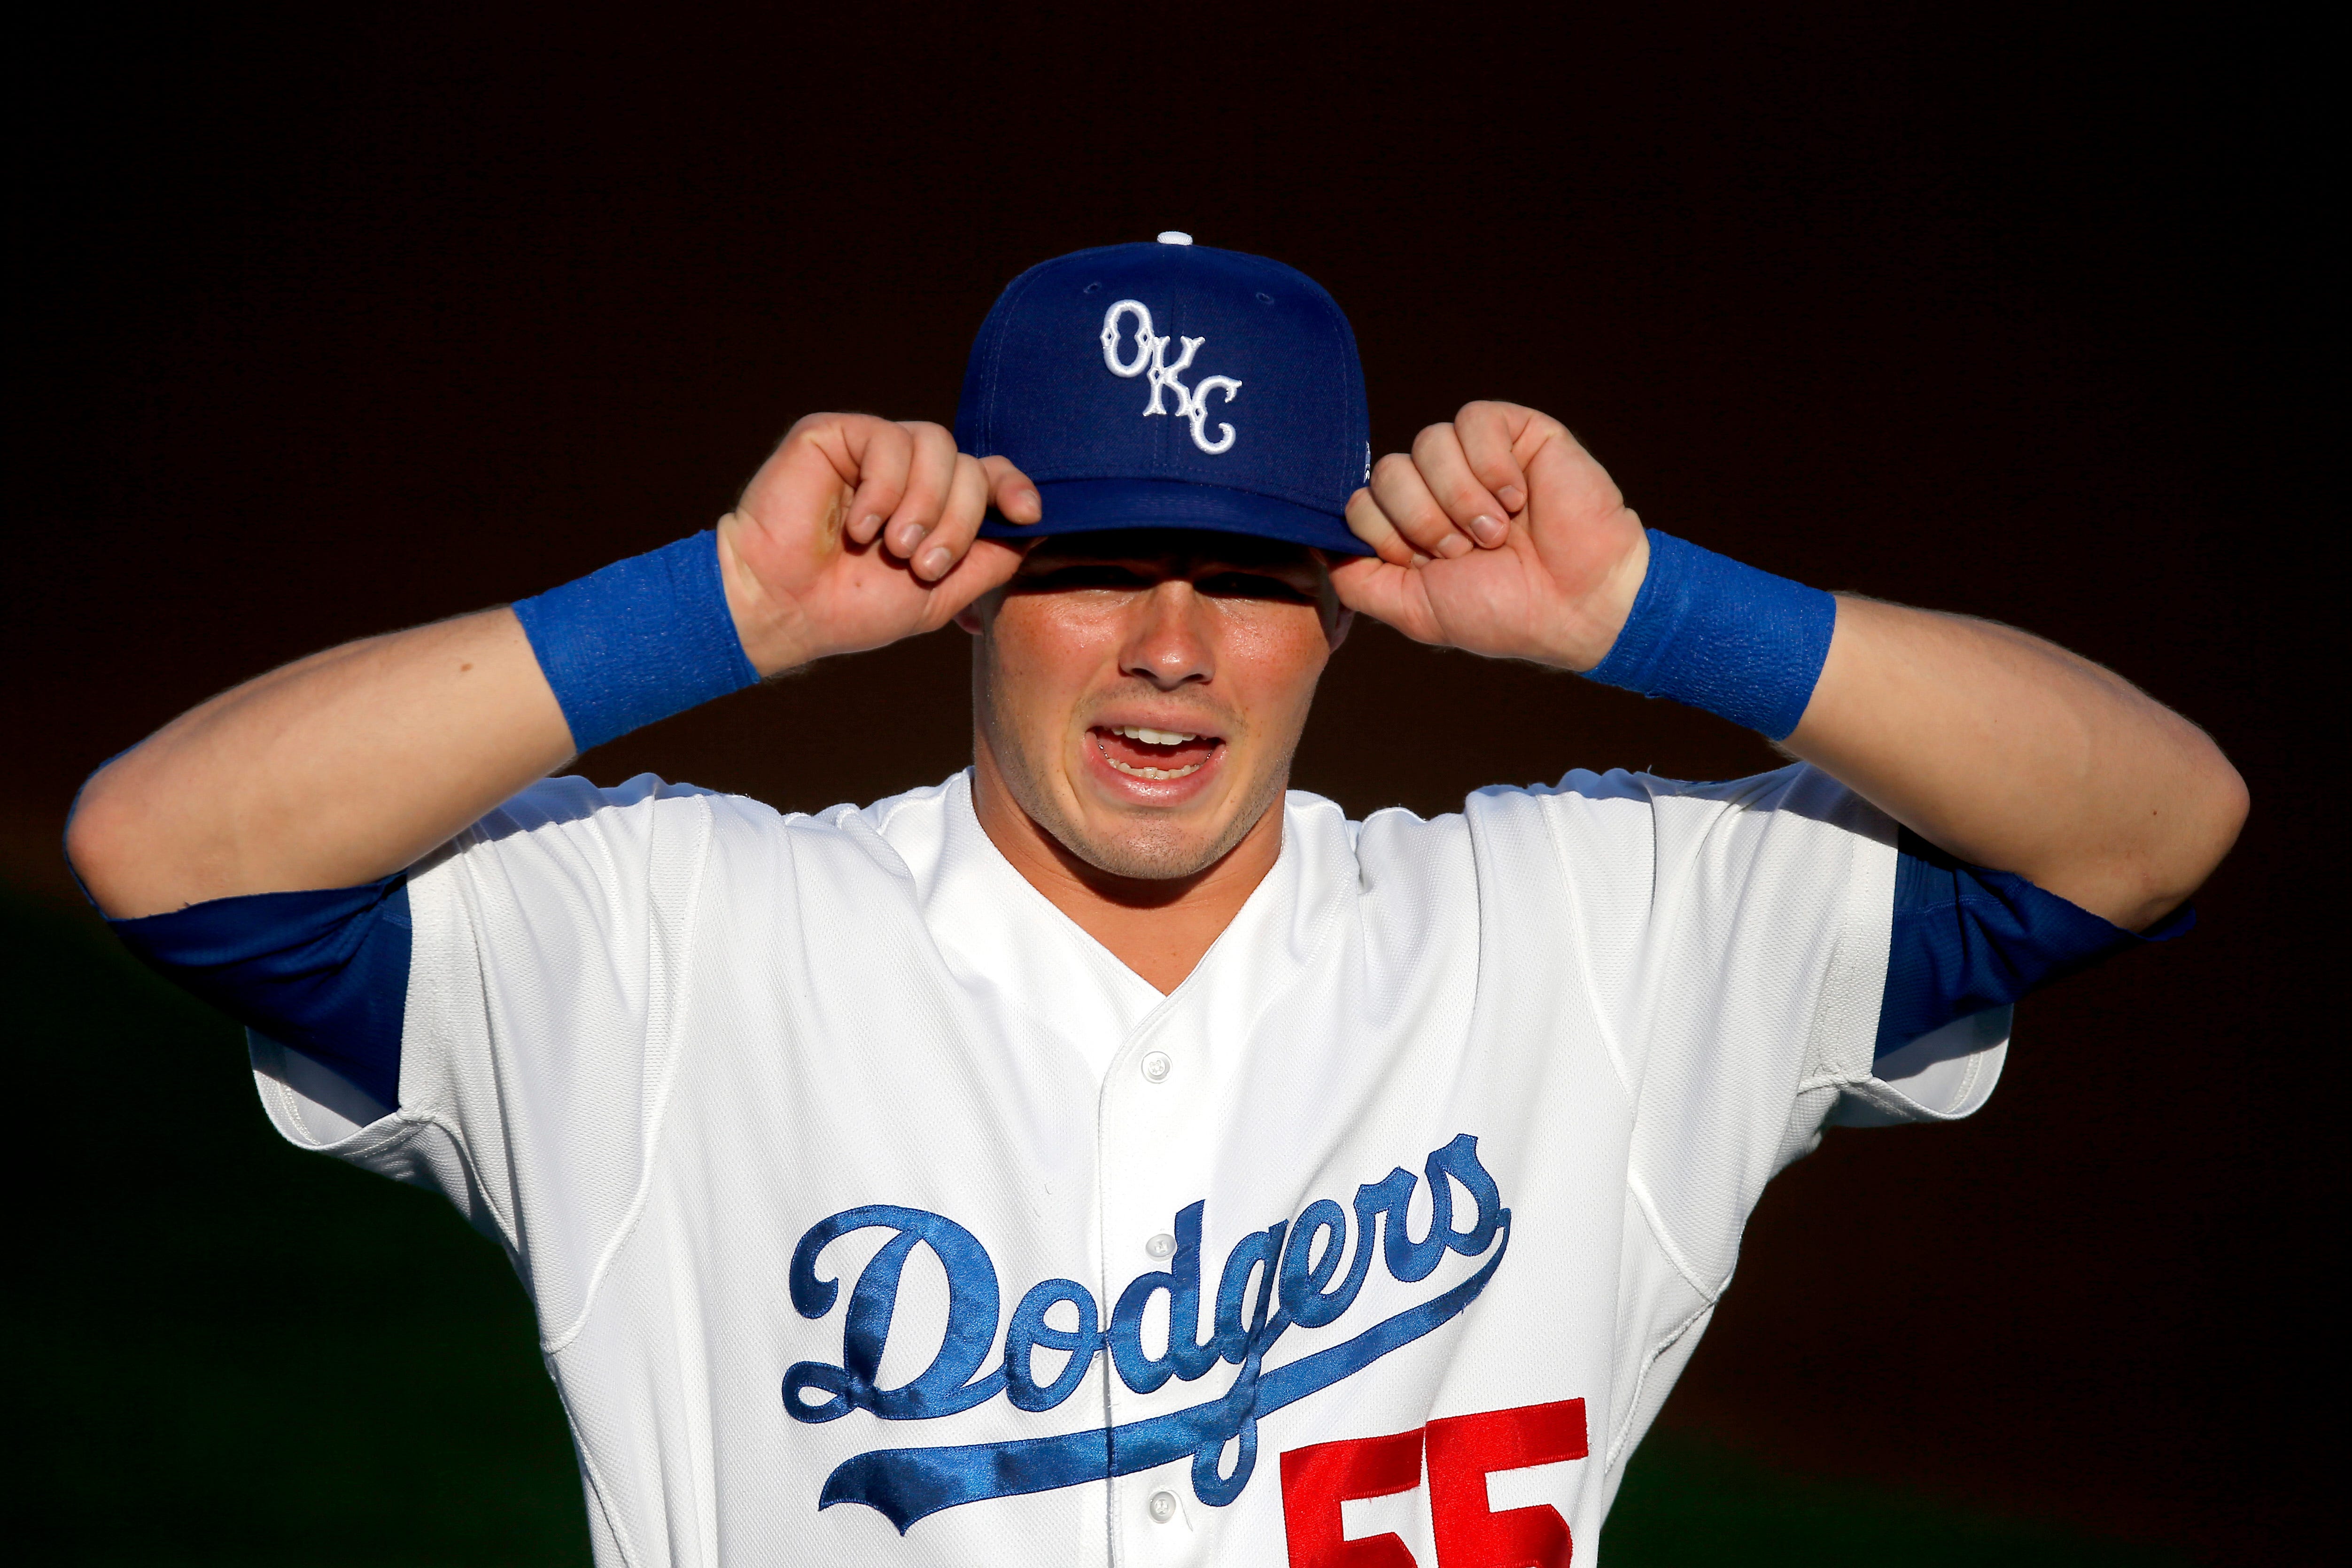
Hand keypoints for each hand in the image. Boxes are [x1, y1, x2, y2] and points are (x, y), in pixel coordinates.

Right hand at [715, 414, 1041, 673]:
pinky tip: (861, 526)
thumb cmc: (852, 606)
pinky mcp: (834, 434)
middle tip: (923, 565)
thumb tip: (1038, 529)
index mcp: (932, 503)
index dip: (1013, 487)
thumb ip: (991, 559)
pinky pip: (887, 439)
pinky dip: (883, 488)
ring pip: (936, 446)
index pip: (988, 474)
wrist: (784, 607)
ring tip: (893, 547)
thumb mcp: (942, 593)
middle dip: (958, 521)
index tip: (1027, 514)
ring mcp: (871, 450)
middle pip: (967, 466)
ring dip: (924, 505)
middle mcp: (906, 471)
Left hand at [1333, 401, 1649, 670]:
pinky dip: (1491, 466)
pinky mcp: (1517, 432)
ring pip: (1426, 444)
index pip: (1360, 503)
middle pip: (1386, 471)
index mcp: (1412, 525)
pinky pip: (1474, 421)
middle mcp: (1439, 487)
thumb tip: (1317, 547)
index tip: (1430, 567)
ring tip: (1497, 532)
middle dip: (1423, 521)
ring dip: (1460, 499)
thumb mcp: (1413, 609)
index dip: (1388, 537)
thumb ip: (1358, 580)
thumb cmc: (1505, 612)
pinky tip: (1517, 498)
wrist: (1579, 605)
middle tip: (1467, 551)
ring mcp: (1477, 457)